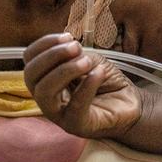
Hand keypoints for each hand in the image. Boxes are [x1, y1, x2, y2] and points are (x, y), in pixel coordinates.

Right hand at [24, 33, 145, 138]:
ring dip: (64, 71)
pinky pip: (75, 107)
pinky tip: (98, 73)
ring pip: (45, 93)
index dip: (44, 45)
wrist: (131, 103)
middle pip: (30, 76)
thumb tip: (67, 49)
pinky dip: (86, 87)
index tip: (68, 36)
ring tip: (87, 61)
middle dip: (52, 56)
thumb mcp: (88, 60)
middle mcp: (46, 99)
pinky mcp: (78, 126)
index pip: (29, 61)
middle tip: (76, 47)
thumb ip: (74, 55)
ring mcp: (59, 115)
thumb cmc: (105, 81)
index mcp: (45, 79)